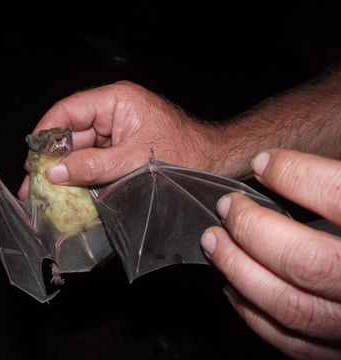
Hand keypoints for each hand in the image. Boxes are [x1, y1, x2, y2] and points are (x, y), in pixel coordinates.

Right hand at [19, 81, 218, 198]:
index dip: (46, 133)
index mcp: (115, 102)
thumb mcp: (133, 160)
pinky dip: (80, 180)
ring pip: (79, 153)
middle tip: (31, 187)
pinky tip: (66, 197)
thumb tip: (55, 173)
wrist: (215, 162)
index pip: (68, 111)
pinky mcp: (119, 152)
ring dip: (63, 174)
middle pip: (70, 135)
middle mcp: (111, 114)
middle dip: (50, 161)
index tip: (31, 158)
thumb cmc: (184, 152)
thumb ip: (93, 166)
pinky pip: (93, 164)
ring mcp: (115, 134)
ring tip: (42, 197)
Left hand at [201, 149, 340, 358]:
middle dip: (253, 228)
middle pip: (307, 261)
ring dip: (239, 269)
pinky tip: (234, 287)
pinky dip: (253, 313)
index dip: (297, 174)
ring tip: (216, 241)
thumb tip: (286, 163)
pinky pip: (293, 343)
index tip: (265, 162)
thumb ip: (340, 187)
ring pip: (291, 307)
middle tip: (228, 205)